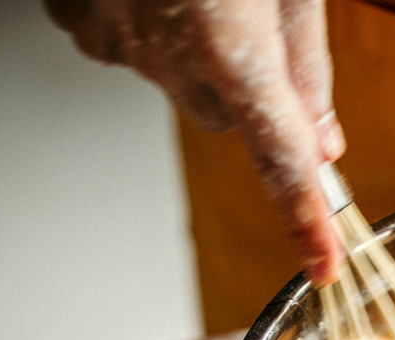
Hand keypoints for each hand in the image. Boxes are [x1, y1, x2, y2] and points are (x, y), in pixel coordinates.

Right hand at [45, 0, 345, 282]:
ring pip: (177, 80)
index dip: (304, 213)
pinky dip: (148, 26)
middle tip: (252, 20)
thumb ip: (304, 60)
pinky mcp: (73, 19)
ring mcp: (109, 38)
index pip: (279, 154)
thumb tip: (320, 137)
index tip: (321, 260)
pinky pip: (128, 48)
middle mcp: (162, 53)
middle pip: (230, 114)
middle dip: (251, 89)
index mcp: (228, 43)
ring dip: (197, 50)